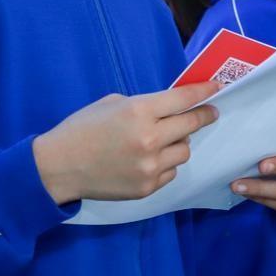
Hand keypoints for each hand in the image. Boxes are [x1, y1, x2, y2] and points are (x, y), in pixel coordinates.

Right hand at [33, 81, 220, 204]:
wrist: (59, 166)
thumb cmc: (82, 128)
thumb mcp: (112, 104)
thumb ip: (145, 106)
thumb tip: (171, 109)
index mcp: (139, 111)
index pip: (183, 99)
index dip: (204, 92)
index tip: (216, 88)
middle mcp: (150, 139)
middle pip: (191, 125)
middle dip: (203, 116)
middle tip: (210, 112)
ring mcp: (150, 166)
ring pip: (184, 151)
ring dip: (179, 142)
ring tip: (162, 140)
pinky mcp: (148, 187)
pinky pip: (170, 171)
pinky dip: (165, 163)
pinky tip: (147, 159)